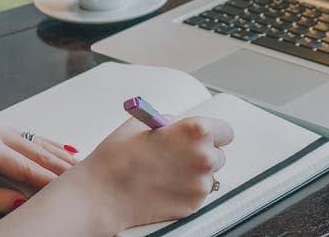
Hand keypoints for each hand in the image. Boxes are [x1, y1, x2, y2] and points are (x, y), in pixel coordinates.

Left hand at [0, 121, 76, 212]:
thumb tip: (20, 202)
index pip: (26, 168)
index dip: (50, 182)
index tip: (68, 192)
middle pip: (38, 153)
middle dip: (63, 168)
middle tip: (85, 181)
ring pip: (37, 143)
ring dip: (59, 156)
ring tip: (80, 169)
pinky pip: (28, 138)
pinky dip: (48, 146)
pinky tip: (63, 151)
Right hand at [76, 115, 233, 229]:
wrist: (103, 194)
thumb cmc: (117, 157)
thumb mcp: (144, 123)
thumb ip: (172, 123)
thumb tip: (184, 127)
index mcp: (195, 132)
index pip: (225, 131)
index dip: (213, 134)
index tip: (205, 137)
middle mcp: (203, 158)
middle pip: (219, 154)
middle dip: (202, 154)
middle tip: (179, 155)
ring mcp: (200, 184)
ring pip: (208, 175)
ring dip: (194, 173)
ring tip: (166, 172)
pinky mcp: (193, 205)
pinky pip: (197, 193)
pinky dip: (185, 190)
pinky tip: (164, 185)